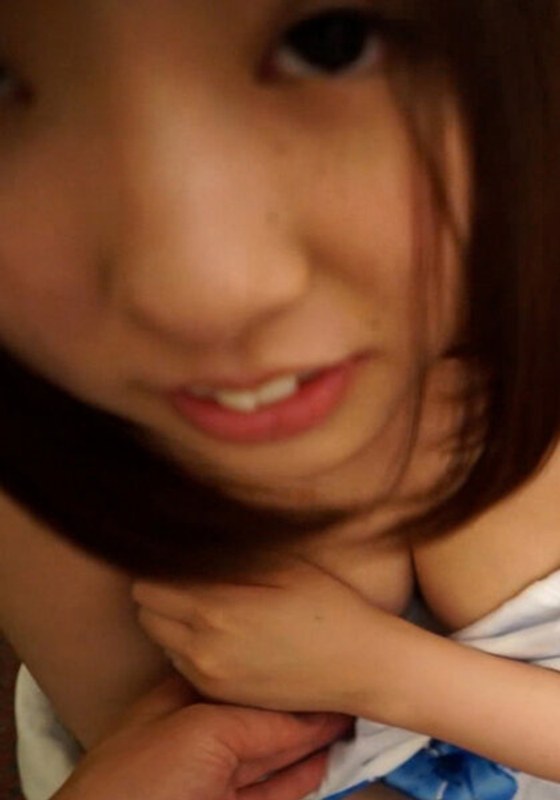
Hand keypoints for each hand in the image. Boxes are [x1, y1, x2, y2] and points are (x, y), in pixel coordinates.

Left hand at [54, 675, 350, 799]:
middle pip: (262, 715)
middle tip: (347, 690)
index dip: (281, 673)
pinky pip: (274, 789)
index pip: (242, 678)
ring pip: (273, 753)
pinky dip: (303, 776)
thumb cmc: (141, 779)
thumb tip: (308, 714)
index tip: (321, 665)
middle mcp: (200, 734)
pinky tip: (328, 762)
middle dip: (303, 705)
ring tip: (351, 720)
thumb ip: (256, 721)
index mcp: (183, 700)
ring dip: (312, 741)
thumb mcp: (201, 731)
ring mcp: (214, 776)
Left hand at [133, 560, 391, 713]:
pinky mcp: (219, 694)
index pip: (149, 583)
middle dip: (161, 592)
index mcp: (216, 610)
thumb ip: (229, 554)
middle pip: (146, 613)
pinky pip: (180, 663)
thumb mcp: (282, 566)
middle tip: (194, 578)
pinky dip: (188, 645)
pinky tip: (223, 632)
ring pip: (160, 639)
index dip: (163, 566)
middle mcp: (203, 649)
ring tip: (211, 605)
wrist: (362, 668)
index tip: (184, 557)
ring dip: (172, 619)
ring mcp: (209, 677)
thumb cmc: (329, 607)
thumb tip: (188, 541)